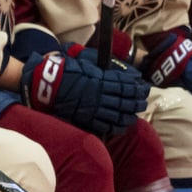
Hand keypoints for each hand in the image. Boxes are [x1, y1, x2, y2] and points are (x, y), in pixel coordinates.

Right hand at [19, 50, 148, 137]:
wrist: (47, 85)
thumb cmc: (65, 72)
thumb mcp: (85, 64)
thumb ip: (101, 68)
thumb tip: (118, 69)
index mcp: (100, 78)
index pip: (124, 83)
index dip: (136, 86)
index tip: (144, 87)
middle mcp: (99, 94)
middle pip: (124, 100)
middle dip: (136, 102)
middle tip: (143, 103)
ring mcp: (93, 108)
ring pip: (117, 114)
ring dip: (129, 115)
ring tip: (135, 115)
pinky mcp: (86, 118)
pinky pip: (104, 125)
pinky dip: (115, 126)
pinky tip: (122, 126)